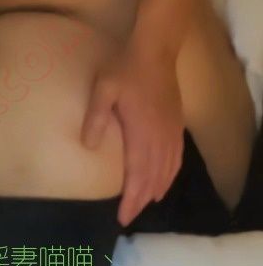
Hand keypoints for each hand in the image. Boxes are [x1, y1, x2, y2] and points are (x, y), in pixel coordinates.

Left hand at [81, 38, 183, 226]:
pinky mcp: (177, 126)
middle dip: (140, 202)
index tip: (123, 217)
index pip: (137, 176)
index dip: (131, 199)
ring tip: (143, 206)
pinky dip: (170, 176)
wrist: (158, 47)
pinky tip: (163, 184)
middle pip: (152, 179)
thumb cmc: (127, 67)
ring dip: (155, 191)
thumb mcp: (103, 89)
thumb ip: (96, 118)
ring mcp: (171, 133)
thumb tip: (88, 147)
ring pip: (166, 172)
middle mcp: (159, 138)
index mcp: (141, 133)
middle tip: (129, 218)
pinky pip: (176, 159)